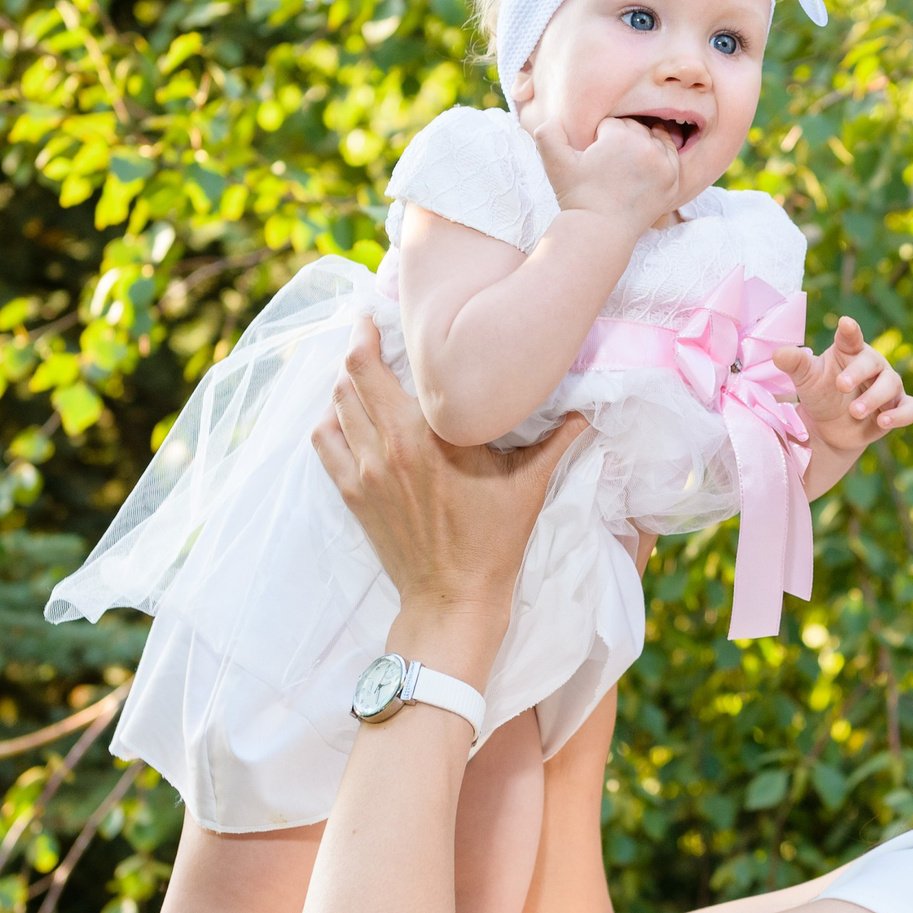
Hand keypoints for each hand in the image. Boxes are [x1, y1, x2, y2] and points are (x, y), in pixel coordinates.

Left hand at [312, 319, 590, 669]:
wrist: (452, 598)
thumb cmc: (493, 541)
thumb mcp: (529, 486)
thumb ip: (557, 441)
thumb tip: (589, 411)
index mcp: (427, 433)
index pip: (380, 364)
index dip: (375, 332)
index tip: (383, 314)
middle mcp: (387, 444)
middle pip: (350, 375)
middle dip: (356, 345)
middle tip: (370, 328)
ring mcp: (363, 471)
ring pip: (335, 404)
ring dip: (344, 380)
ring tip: (362, 367)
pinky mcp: (351, 494)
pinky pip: (324, 441)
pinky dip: (330, 419)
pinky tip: (346, 414)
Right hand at [531, 112, 681, 233]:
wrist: (600, 231)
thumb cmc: (577, 197)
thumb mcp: (555, 163)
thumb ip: (547, 134)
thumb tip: (556, 118)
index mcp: (620, 136)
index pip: (611, 123)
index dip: (598, 139)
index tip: (594, 158)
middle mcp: (646, 146)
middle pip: (634, 128)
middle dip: (620, 140)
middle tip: (608, 164)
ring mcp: (664, 164)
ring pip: (653, 138)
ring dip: (641, 145)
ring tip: (624, 165)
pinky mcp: (673, 180)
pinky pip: (671, 154)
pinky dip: (660, 155)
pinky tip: (646, 164)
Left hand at [773, 316, 912, 456]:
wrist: (829, 429)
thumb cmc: (820, 395)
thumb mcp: (806, 379)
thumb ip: (795, 364)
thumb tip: (778, 354)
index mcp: (849, 351)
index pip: (851, 337)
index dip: (850, 330)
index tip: (845, 323)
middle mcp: (872, 366)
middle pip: (873, 362)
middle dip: (858, 373)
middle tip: (840, 385)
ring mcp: (887, 387)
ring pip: (892, 385)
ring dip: (874, 398)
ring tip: (855, 411)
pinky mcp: (896, 408)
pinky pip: (911, 408)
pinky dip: (901, 415)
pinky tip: (884, 422)